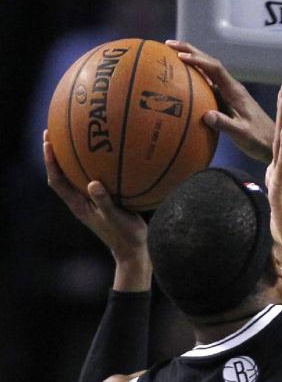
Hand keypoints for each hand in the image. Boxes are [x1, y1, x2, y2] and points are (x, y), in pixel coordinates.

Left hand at [43, 131, 150, 289]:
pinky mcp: (102, 200)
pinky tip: (105, 153)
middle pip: (61, 174)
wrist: (133, 250)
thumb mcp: (116, 219)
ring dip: (71, 157)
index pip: (57, 181)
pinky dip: (93, 164)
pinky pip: (92, 177)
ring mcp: (90, 201)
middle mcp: (80, 201)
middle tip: (52, 131)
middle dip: (55, 153)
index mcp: (78, 205)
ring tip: (72, 136)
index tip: (48, 142)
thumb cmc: (125, 236)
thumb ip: (105, 202)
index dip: (50, 162)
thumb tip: (93, 183)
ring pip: (75, 175)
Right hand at [166, 39, 272, 161]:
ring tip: (172, 55)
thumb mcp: (242, 134)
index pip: (215, 69)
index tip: (179, 56)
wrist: (275, 143)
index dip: (198, 60)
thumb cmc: (259, 140)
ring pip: (209, 72)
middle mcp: (232, 88)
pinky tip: (184, 79)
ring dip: (192, 61)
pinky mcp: (228, 101)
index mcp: (235, 92)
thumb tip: (206, 115)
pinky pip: (209, 84)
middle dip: (190, 51)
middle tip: (168, 44)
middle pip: (210, 63)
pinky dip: (196, 77)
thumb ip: (225, 124)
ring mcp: (230, 94)